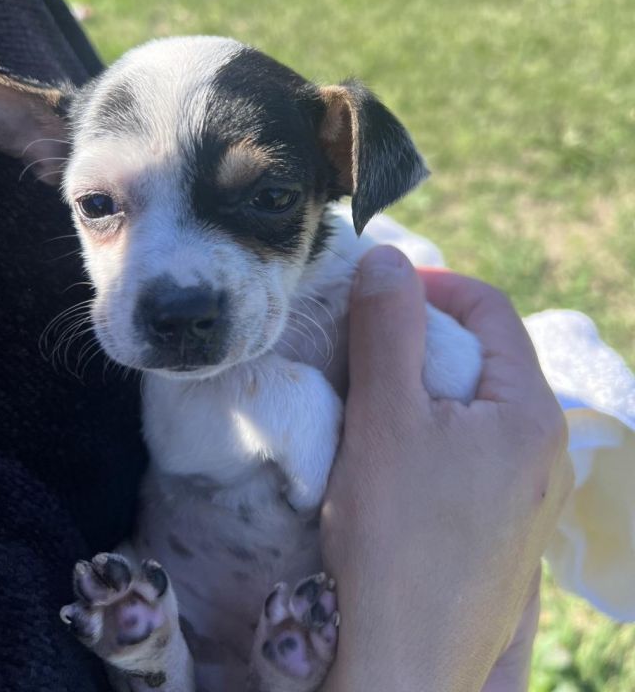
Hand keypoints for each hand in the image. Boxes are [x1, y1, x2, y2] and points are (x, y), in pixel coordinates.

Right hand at [320, 246, 572, 691]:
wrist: (403, 662)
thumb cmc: (394, 538)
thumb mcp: (385, 418)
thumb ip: (388, 330)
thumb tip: (387, 257)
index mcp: (530, 412)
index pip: (490, 310)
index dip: (432, 286)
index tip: (378, 292)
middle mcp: (544, 450)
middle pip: (484, 357)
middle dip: (422, 339)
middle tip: (364, 349)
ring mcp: (528, 492)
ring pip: (475, 406)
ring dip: (423, 386)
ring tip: (371, 401)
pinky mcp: (503, 524)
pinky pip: (471, 450)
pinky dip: (431, 431)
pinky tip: (392, 456)